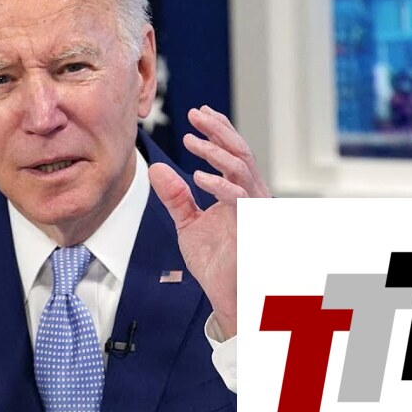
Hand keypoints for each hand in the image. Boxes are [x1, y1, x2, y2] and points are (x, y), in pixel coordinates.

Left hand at [148, 106, 269, 339]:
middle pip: (240, 153)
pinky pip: (239, 200)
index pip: (231, 153)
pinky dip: (219, 185)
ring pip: (242, 169)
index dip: (217, 131)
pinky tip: (197, 176)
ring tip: (191, 140)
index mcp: (240, 193)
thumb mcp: (188, 224)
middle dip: (219, 131)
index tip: (197, 113)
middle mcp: (252, 197)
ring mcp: (256, 211)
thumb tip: (156, 169)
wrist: (229, 298)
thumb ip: (175, 196)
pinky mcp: (253, 229)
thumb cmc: (218, 263)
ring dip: (216, 152)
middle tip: (196, 114)